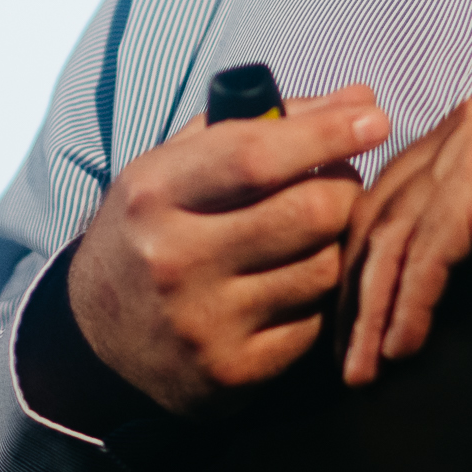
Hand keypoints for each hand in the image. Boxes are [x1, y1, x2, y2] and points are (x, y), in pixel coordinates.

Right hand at [67, 85, 390, 414]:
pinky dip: (320, 298)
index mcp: (153, 194)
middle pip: (309, 212)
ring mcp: (204, 322)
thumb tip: (358, 100)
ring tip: (315, 233)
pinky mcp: (233, 371)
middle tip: (340, 182)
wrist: (97, 342)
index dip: (327, 133)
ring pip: (324, 269)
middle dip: (345, 188)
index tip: (374, 117)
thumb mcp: (175, 167)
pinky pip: (316, 323)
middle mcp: (174, 259)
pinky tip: (296, 283)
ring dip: (337, 243)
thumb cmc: (150, 234)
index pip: (257, 156)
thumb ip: (258, 124)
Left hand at [341, 98, 471, 384]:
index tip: (347, 326)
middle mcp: (467, 122)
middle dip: (354, 292)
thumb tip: (407, 306)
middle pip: (379, 214)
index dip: (359, 265)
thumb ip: (468, 243)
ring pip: (395, 235)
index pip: (387, 199)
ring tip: (364, 368)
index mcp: (471, 129)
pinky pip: (432, 250)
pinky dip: (412, 303)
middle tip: (343, 358)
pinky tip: (405, 345)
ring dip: (373, 310)